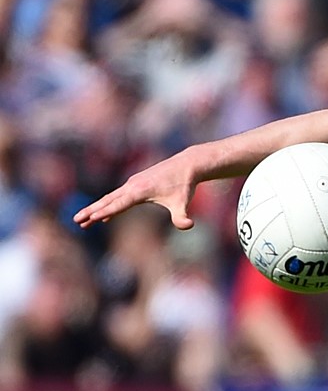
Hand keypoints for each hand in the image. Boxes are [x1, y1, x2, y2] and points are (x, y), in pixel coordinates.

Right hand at [74, 154, 199, 229]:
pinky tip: (105, 215)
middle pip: (108, 200)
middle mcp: (132, 185)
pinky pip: (118, 196)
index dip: (105, 212)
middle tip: (76, 221)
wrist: (186, 165)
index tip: (90, 219)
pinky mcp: (136, 183)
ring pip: (110, 198)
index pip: (118, 204)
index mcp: (140, 191)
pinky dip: (109, 205)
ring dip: (96, 209)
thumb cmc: (184, 185)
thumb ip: (182, 216)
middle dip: (91, 211)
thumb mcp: (183, 202)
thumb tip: (188, 225)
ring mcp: (132, 183)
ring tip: (83, 221)